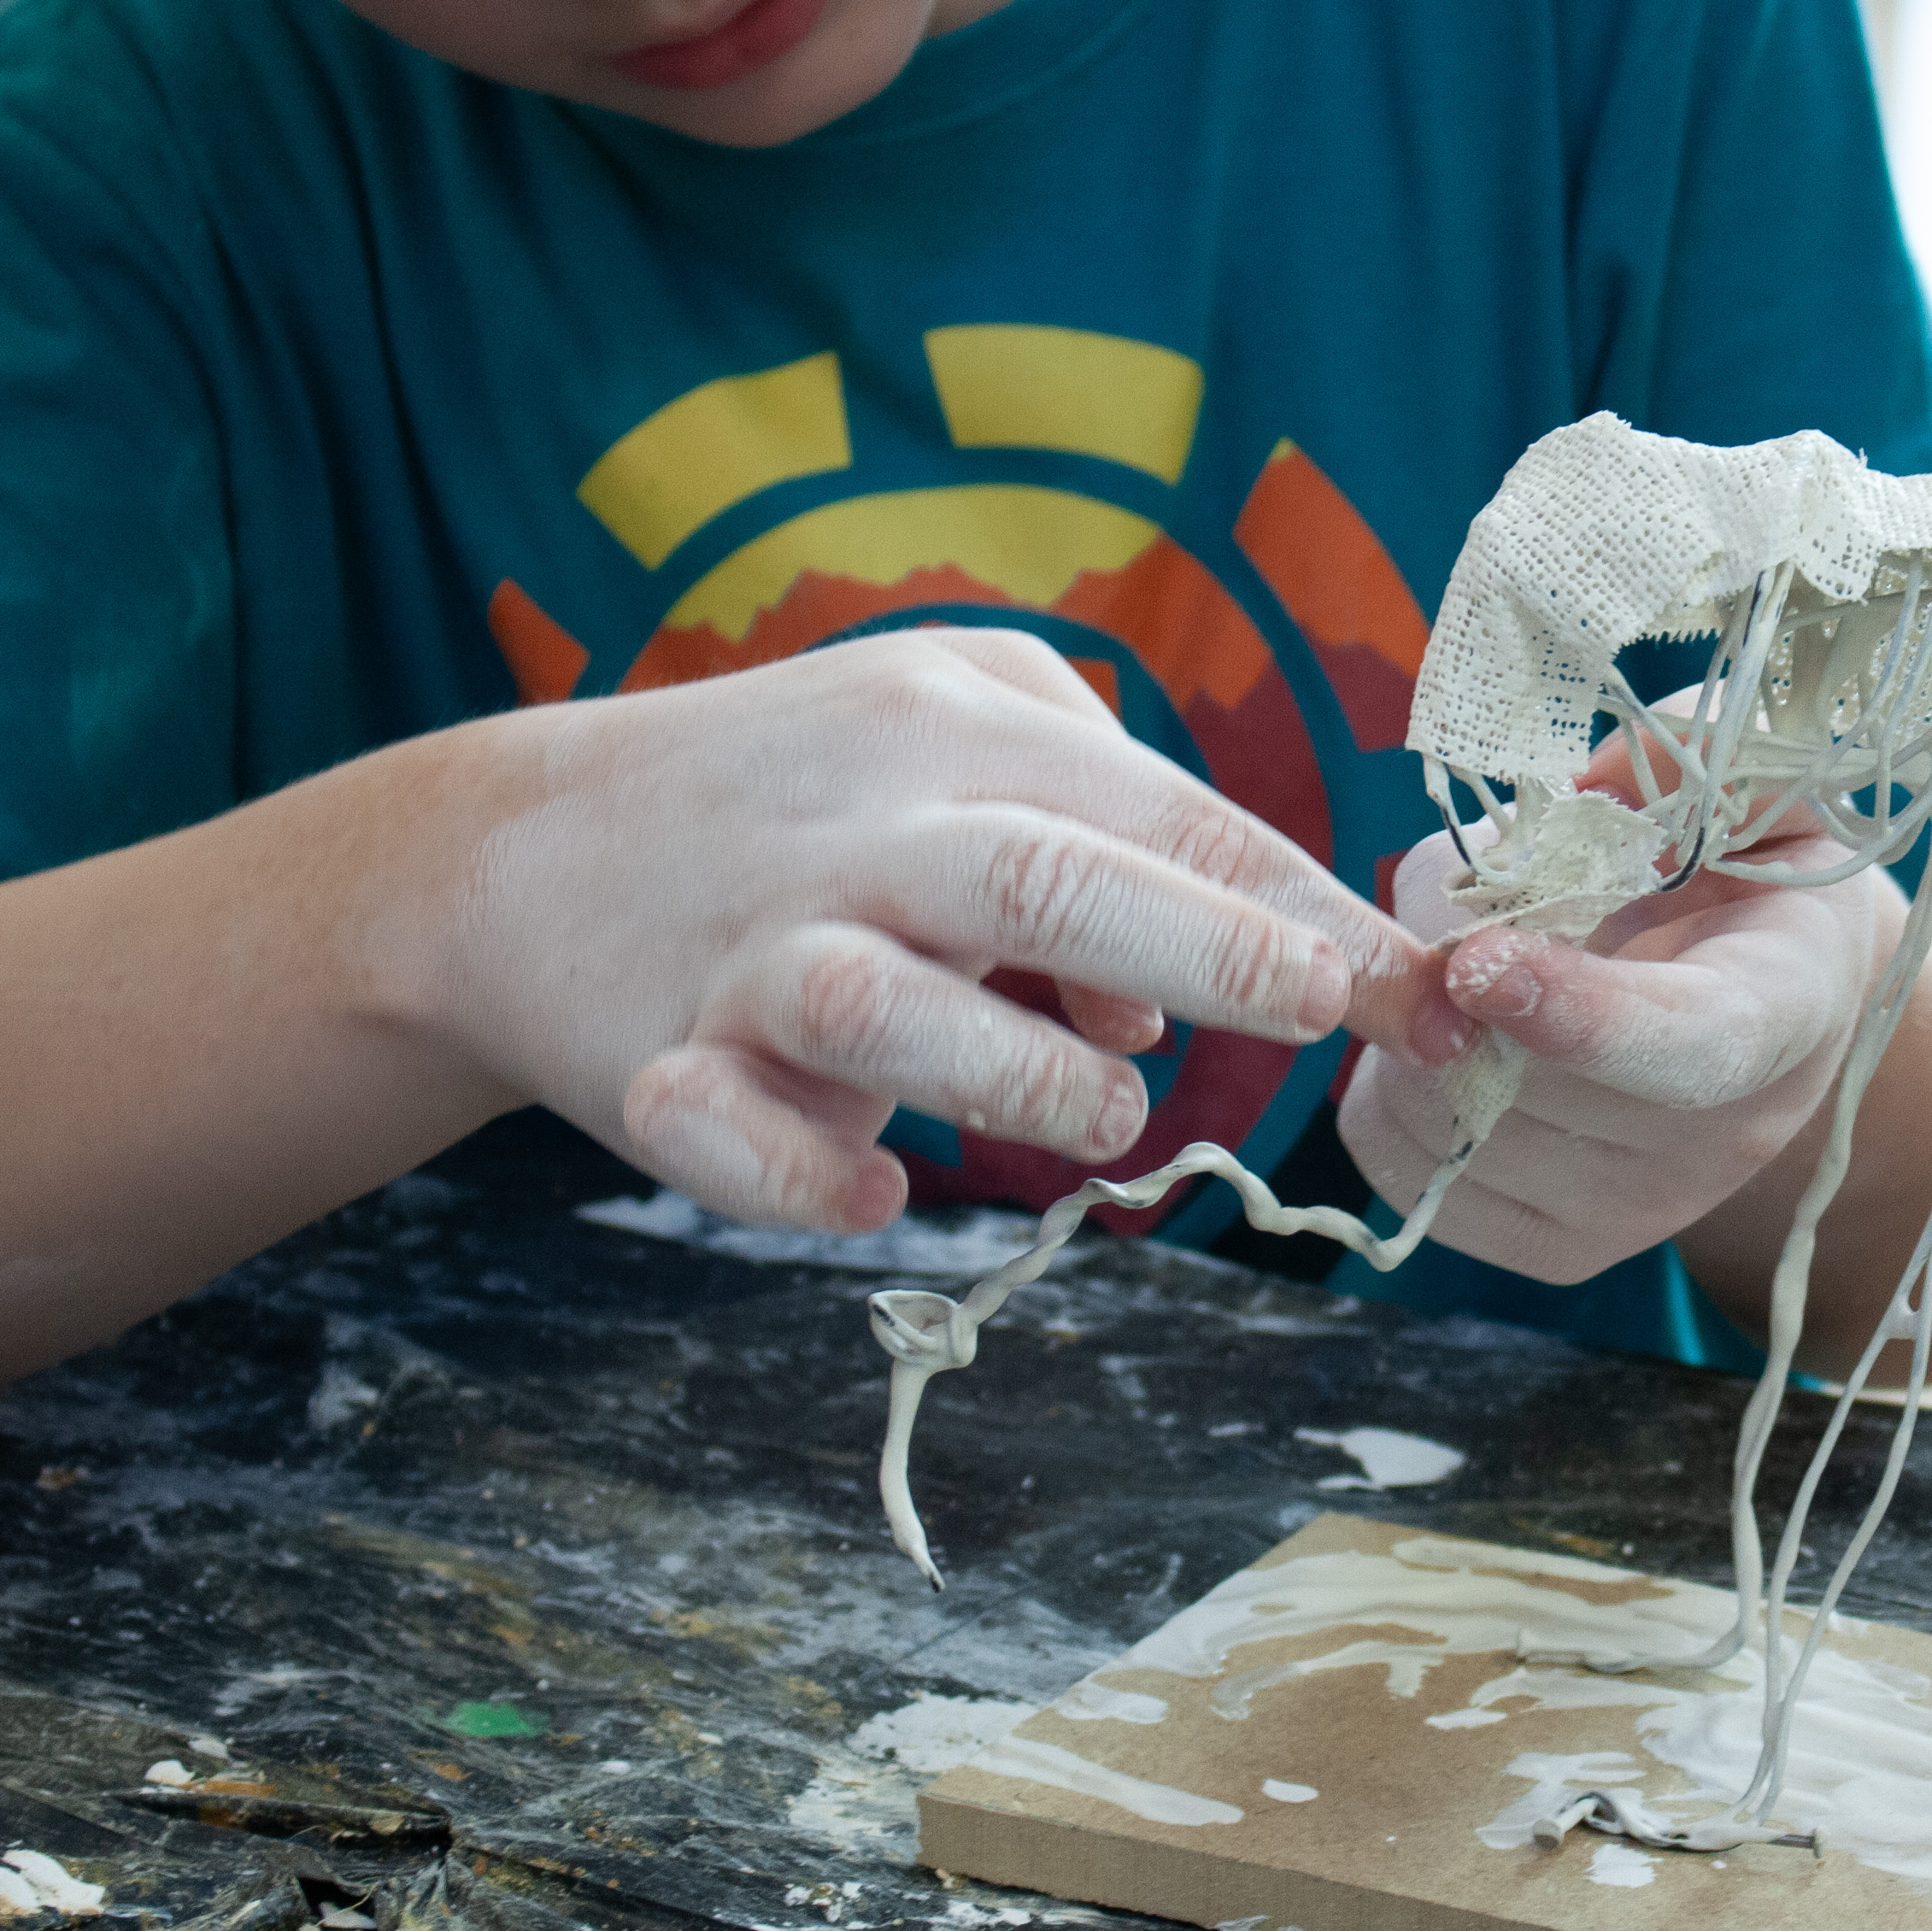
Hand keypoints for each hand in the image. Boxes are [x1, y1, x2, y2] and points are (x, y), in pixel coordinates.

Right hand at [402, 629, 1423, 1233]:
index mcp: (948, 732)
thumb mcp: (955, 732)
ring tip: (1107, 1115)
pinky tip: (882, 1198)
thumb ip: (1102, 823)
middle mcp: (854, 831)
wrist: (509, 849)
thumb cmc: (798, 795)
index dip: (1305, 903)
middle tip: (1320, 1008)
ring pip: (885, 1008)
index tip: (1422, 985)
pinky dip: (807, 1179)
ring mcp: (747, 949)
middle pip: (1042, 878)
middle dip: (1204, 944)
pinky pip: (724, 1135)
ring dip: (1018, 1078)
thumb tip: (1177, 996)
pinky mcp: (649, 1062)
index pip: (1163, 813)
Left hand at [1327, 792, 1903, 1286]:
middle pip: (1532, 1088)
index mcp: (1786, 1005)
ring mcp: (1644, 1207)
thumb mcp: (1755, 776)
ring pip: (1449, 1128)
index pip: (1685, 1046)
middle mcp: (1728, 1134)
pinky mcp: (1561, 1248)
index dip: (1576, 1011)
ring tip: (1462, 974)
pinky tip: (1443, 1046)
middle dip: (1445, 980)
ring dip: (1408, 1030)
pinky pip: (1406, 1173)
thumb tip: (1576, 797)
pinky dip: (1387, 1097)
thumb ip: (1683, 756)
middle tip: (1465, 910)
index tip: (1479, 959)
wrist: (1775, 994)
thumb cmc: (1750, 865)